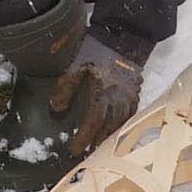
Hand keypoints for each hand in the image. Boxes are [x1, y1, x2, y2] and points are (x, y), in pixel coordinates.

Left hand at [51, 35, 144, 153]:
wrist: (125, 36)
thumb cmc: (97, 49)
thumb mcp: (76, 64)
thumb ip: (65, 87)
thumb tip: (55, 108)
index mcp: (102, 94)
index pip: (92, 123)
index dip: (83, 138)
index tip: (74, 150)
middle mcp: (118, 100)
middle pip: (108, 129)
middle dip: (97, 143)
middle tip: (88, 155)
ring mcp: (130, 98)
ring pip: (121, 125)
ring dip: (110, 138)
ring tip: (101, 148)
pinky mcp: (136, 93)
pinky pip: (131, 116)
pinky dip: (123, 127)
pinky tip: (117, 131)